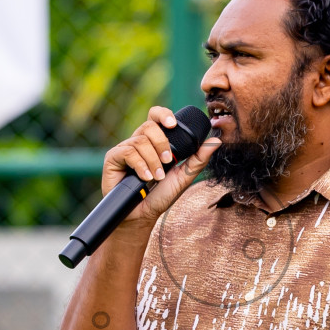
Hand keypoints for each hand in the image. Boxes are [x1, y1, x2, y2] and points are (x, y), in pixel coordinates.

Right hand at [101, 106, 221, 230]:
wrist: (142, 214)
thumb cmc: (161, 195)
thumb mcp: (184, 176)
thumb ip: (199, 159)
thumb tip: (216, 141)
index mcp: (154, 141)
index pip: (156, 116)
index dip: (163, 114)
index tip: (173, 124)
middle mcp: (139, 141)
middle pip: (149, 125)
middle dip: (162, 143)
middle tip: (169, 162)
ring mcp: (125, 149)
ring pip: (140, 140)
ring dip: (153, 160)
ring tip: (156, 177)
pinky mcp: (113, 158)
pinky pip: (128, 152)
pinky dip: (140, 165)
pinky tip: (145, 177)